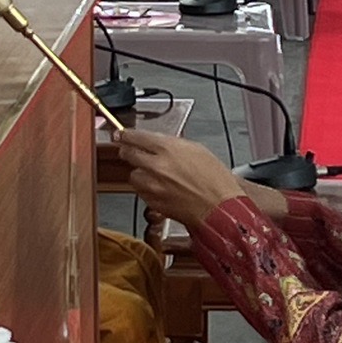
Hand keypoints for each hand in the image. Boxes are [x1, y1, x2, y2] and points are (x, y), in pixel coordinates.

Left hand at [114, 130, 250, 229]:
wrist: (220, 208)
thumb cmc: (216, 180)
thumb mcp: (197, 150)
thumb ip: (174, 144)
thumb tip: (160, 142)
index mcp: (167, 148)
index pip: (135, 137)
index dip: (125, 134)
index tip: (120, 134)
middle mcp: (156, 166)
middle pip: (128, 154)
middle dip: (128, 151)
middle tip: (130, 150)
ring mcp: (153, 186)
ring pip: (133, 176)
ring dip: (140, 173)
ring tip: (155, 175)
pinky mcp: (154, 203)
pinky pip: (142, 193)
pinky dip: (147, 190)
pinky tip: (161, 188)